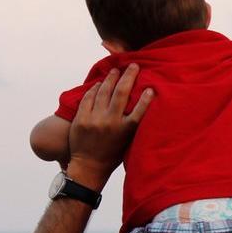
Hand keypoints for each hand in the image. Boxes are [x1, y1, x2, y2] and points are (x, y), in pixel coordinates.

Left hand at [67, 64, 152, 189]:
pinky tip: (100, 84)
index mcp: (125, 130)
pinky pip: (88, 98)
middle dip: (128, 77)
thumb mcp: (126, 142)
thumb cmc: (111, 155)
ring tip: (116, 71)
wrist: (88, 166)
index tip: (150, 88)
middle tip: (133, 66)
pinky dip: (95, 89)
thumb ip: (131, 126)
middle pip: (122, 93)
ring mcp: (94, 120)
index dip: (146, 98)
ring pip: (104, 92)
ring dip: (111, 79)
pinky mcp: (81, 119)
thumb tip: (138, 108)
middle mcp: (111, 123)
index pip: (139, 110)